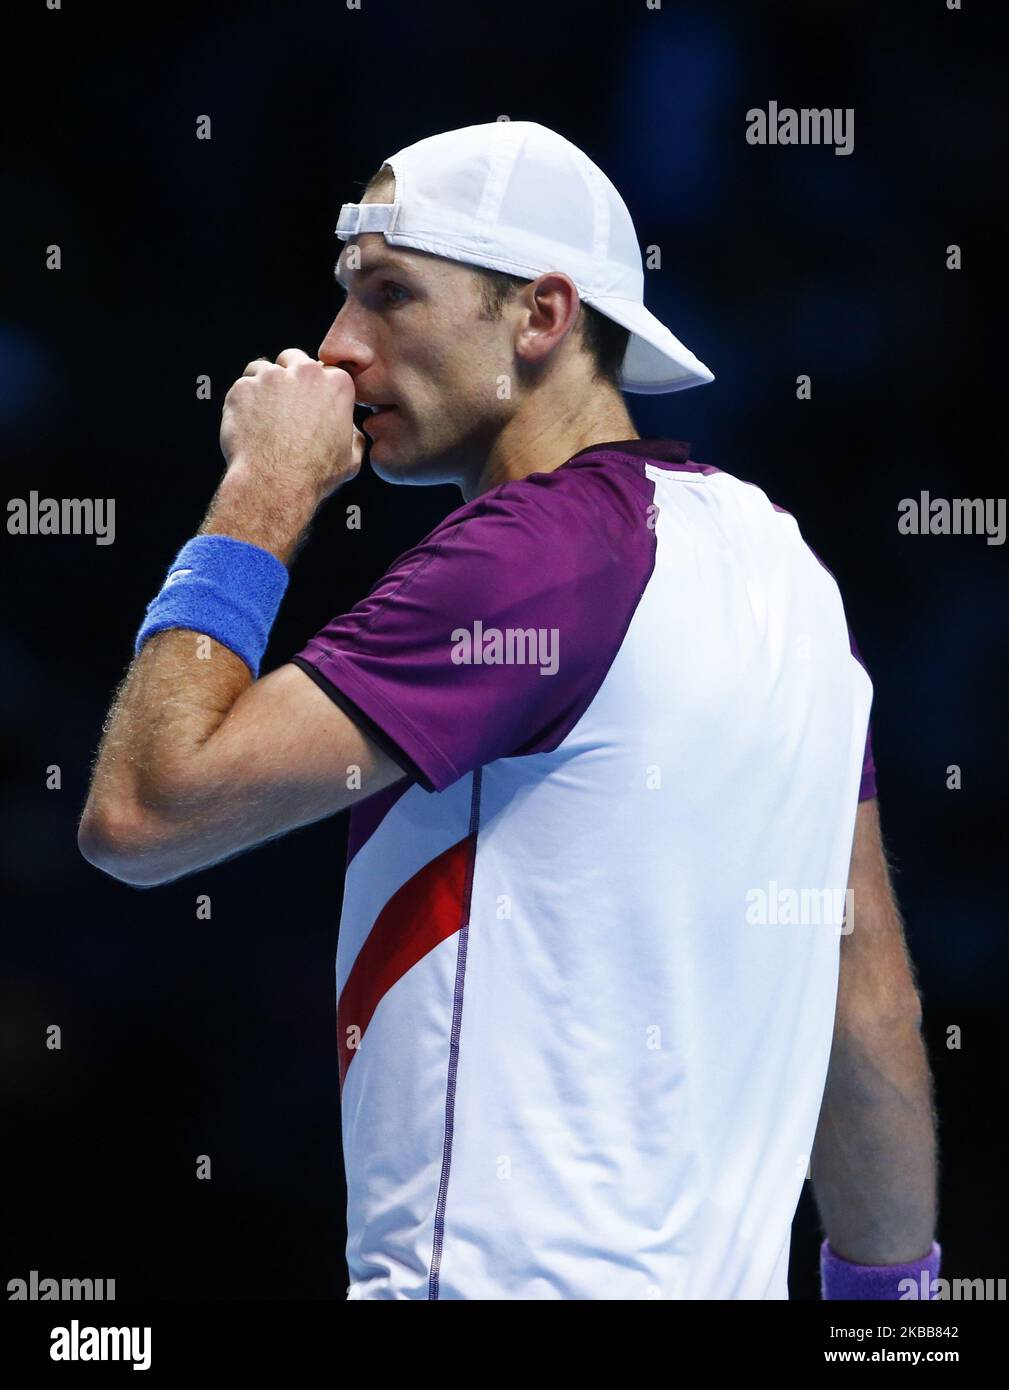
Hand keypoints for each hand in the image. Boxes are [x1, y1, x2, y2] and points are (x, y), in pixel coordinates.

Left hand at [220, 348, 365, 503]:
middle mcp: (305, 373)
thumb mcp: (351, 458)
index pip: (324, 370)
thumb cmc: (314, 475)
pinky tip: (249, 424)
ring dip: (263, 386)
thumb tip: (351, 431)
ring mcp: (271, 378)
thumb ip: (353, 435)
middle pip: (293, 359)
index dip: (315, 386)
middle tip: (284, 405)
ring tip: (263, 415)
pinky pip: (241, 387)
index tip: (309, 401)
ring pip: (262, 368)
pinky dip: (242, 401)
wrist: (276, 484)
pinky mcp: (243, 387)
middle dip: (288, 376)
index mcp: (336, 384)